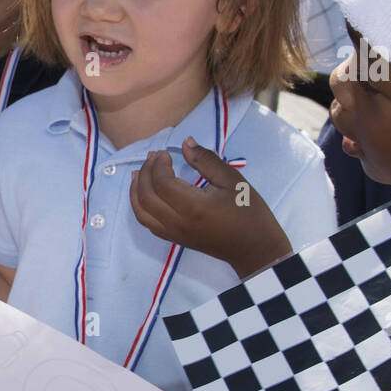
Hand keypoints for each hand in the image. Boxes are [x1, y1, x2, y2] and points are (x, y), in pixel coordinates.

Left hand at [130, 136, 291, 277]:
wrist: (254, 248)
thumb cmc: (248, 212)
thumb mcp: (232, 180)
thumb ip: (206, 160)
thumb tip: (186, 143)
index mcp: (193, 207)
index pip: (161, 182)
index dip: (158, 164)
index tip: (165, 152)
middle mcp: (178, 222)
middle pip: (146, 196)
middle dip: (145, 173)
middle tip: (153, 157)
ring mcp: (174, 234)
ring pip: (141, 213)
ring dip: (136, 191)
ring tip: (139, 172)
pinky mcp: (174, 239)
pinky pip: (148, 223)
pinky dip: (140, 207)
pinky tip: (144, 193)